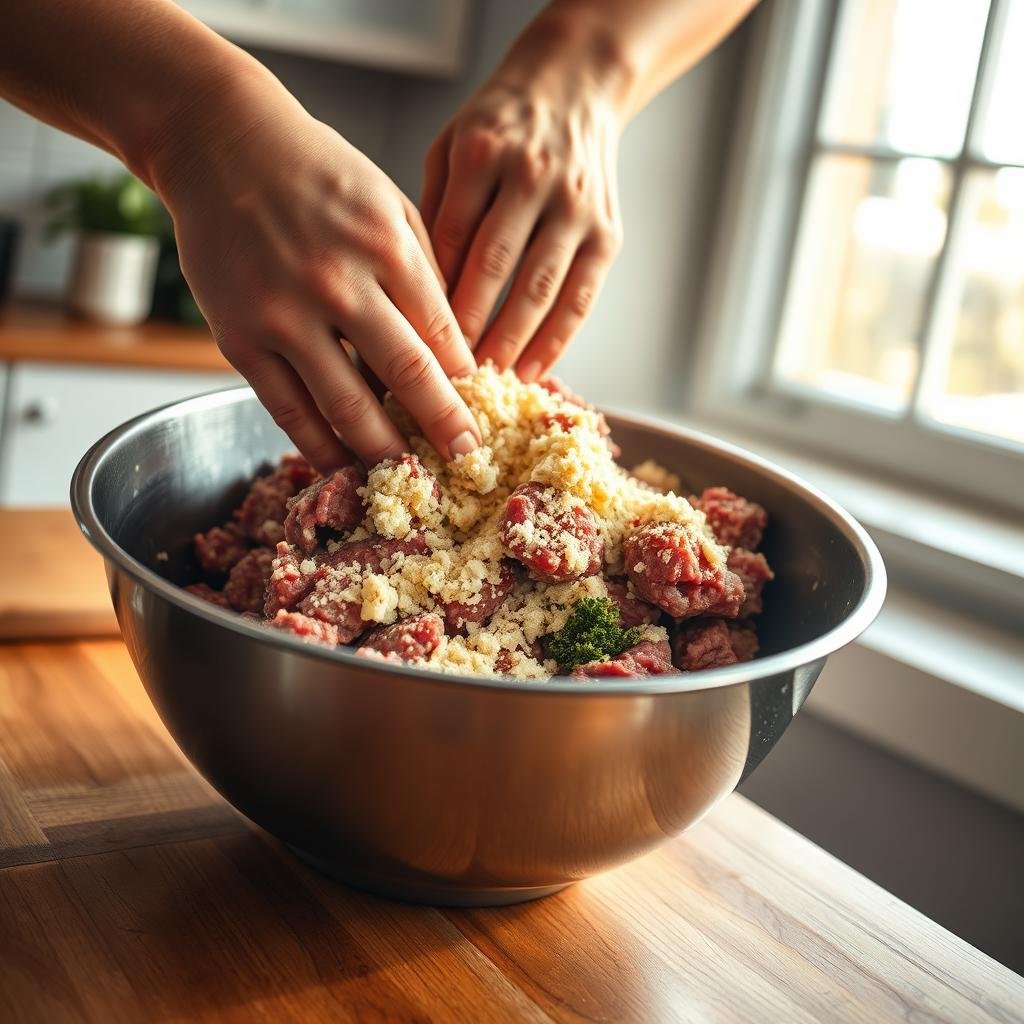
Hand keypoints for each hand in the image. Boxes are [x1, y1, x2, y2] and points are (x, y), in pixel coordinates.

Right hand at [154, 76, 480, 470]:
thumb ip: (424, 274)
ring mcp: (283, 314)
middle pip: (406, 376)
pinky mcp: (239, 339)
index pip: (442, 337)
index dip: (466, 387)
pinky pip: (289, 410)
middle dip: (443, 427)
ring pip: (346, 406)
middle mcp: (337, 283)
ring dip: (384, 450)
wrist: (222, 146)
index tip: (481, 416)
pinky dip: (321, 447)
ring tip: (410, 477)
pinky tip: (346, 466)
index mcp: (387, 247)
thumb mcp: (390, 205)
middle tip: (466, 461)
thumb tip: (454, 349)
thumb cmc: (319, 175)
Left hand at [421, 29, 624, 382]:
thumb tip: (414, 294)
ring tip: (484, 383)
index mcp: (482, 150)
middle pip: (493, 269)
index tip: (413, 342)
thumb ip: (434, 212)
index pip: (451, 239)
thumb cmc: (500, 124)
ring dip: (510, 344)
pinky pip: (580, 298)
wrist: (576, 84)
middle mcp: (532, 176)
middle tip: (443, 377)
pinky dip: (556, 341)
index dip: (432, 296)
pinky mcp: (608, 232)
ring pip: (539, 290)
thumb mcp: (451, 147)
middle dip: (466, 330)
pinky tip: (532, 370)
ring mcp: (575, 205)